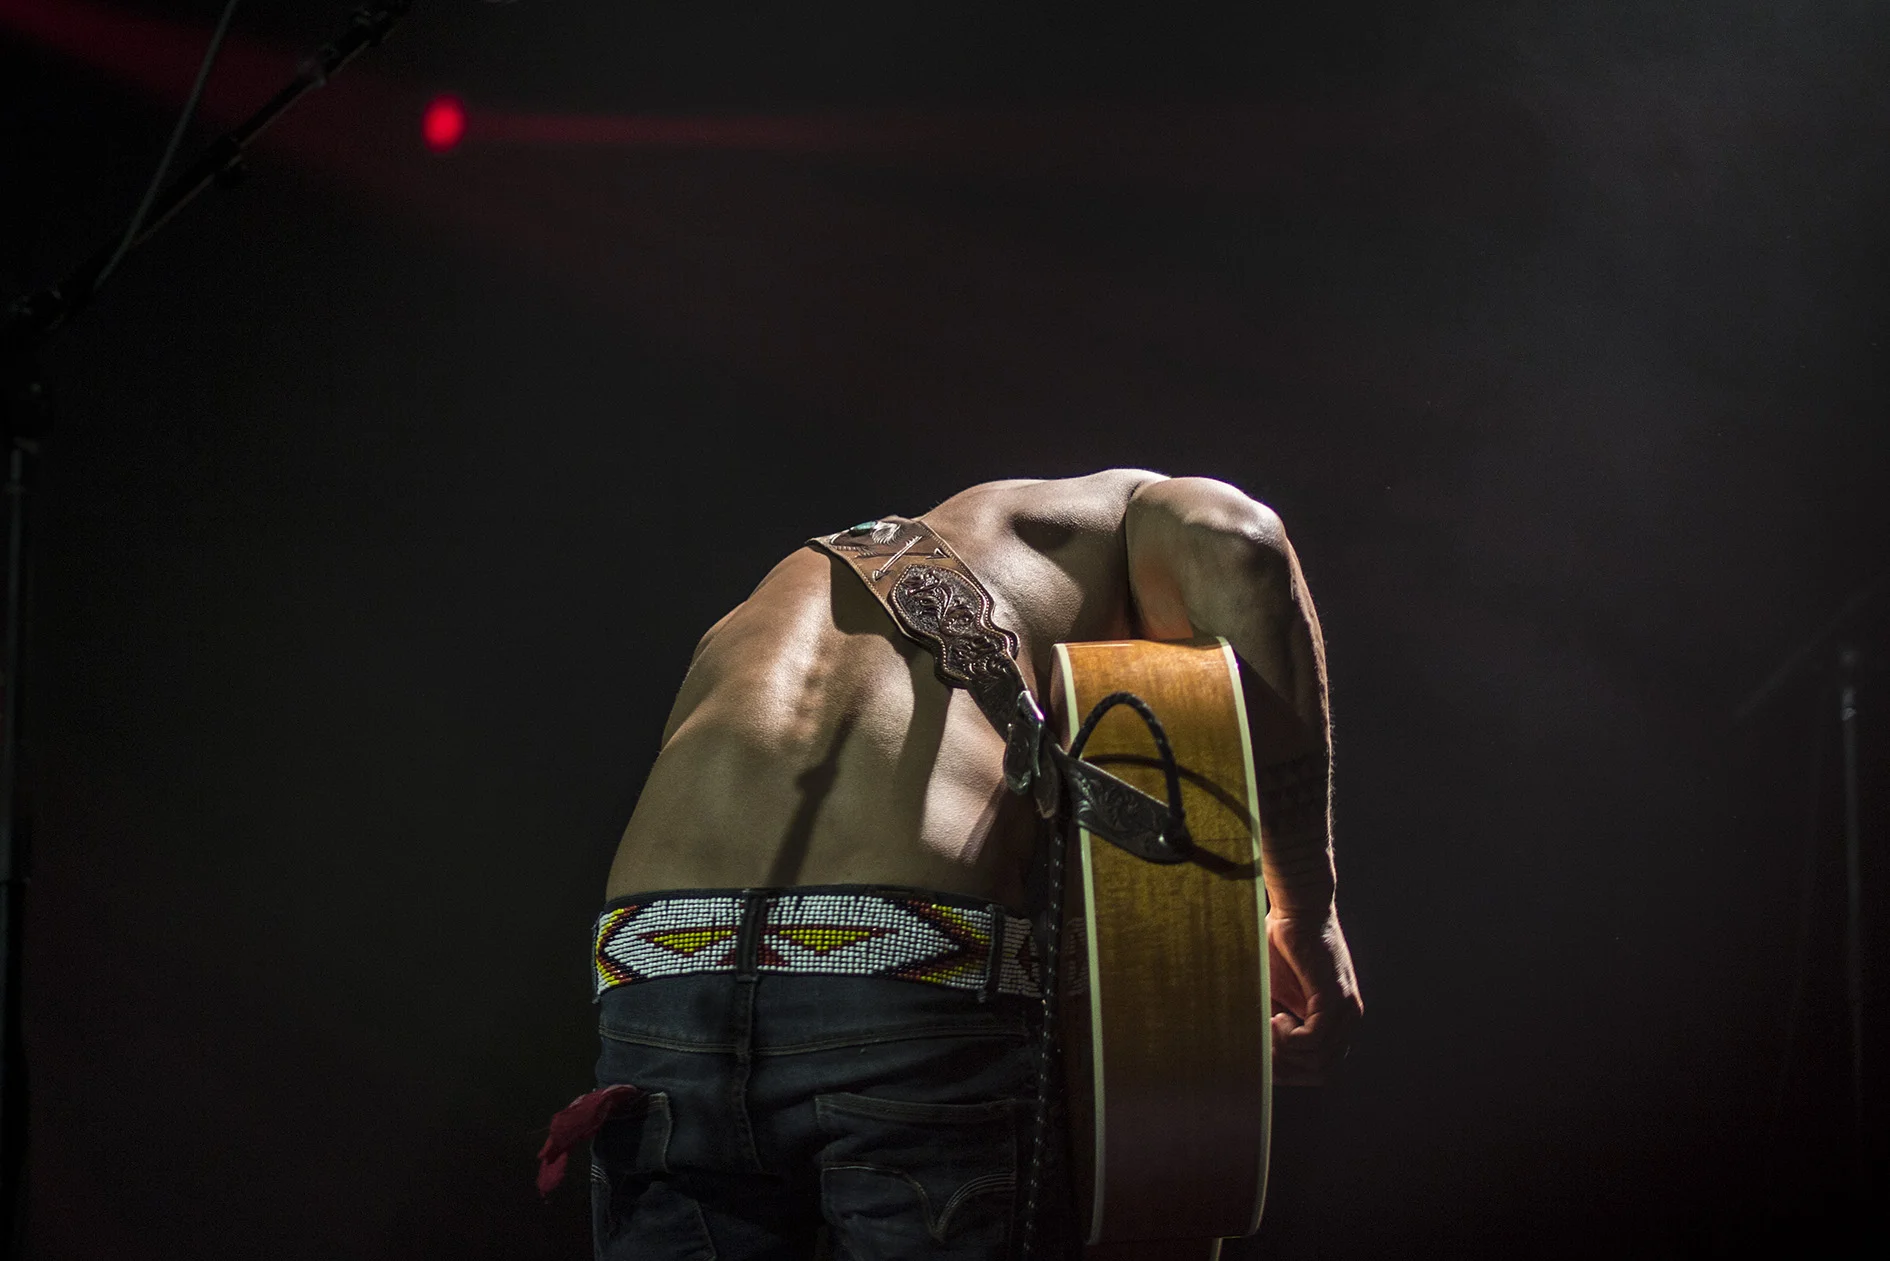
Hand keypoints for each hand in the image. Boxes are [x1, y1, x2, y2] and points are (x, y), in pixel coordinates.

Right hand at [1267, 908, 1361, 1085]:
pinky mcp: (1336, 1000)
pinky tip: (1275, 1015)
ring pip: (1317, 1063)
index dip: (1289, 1072)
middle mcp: (1347, 1023)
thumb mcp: (1275, 996)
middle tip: (1262, 1043)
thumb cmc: (1280, 946)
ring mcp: (1346, 1013)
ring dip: (1284, 1051)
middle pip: (1321, 1074)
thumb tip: (1257, 1059)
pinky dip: (1287, 1037)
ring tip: (1268, 1022)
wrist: (1296, 909)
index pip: (1320, 1071)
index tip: (1262, 1054)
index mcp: (1335, 1024)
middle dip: (1285, 1068)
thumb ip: (1278, 1026)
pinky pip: (1313, 1042)